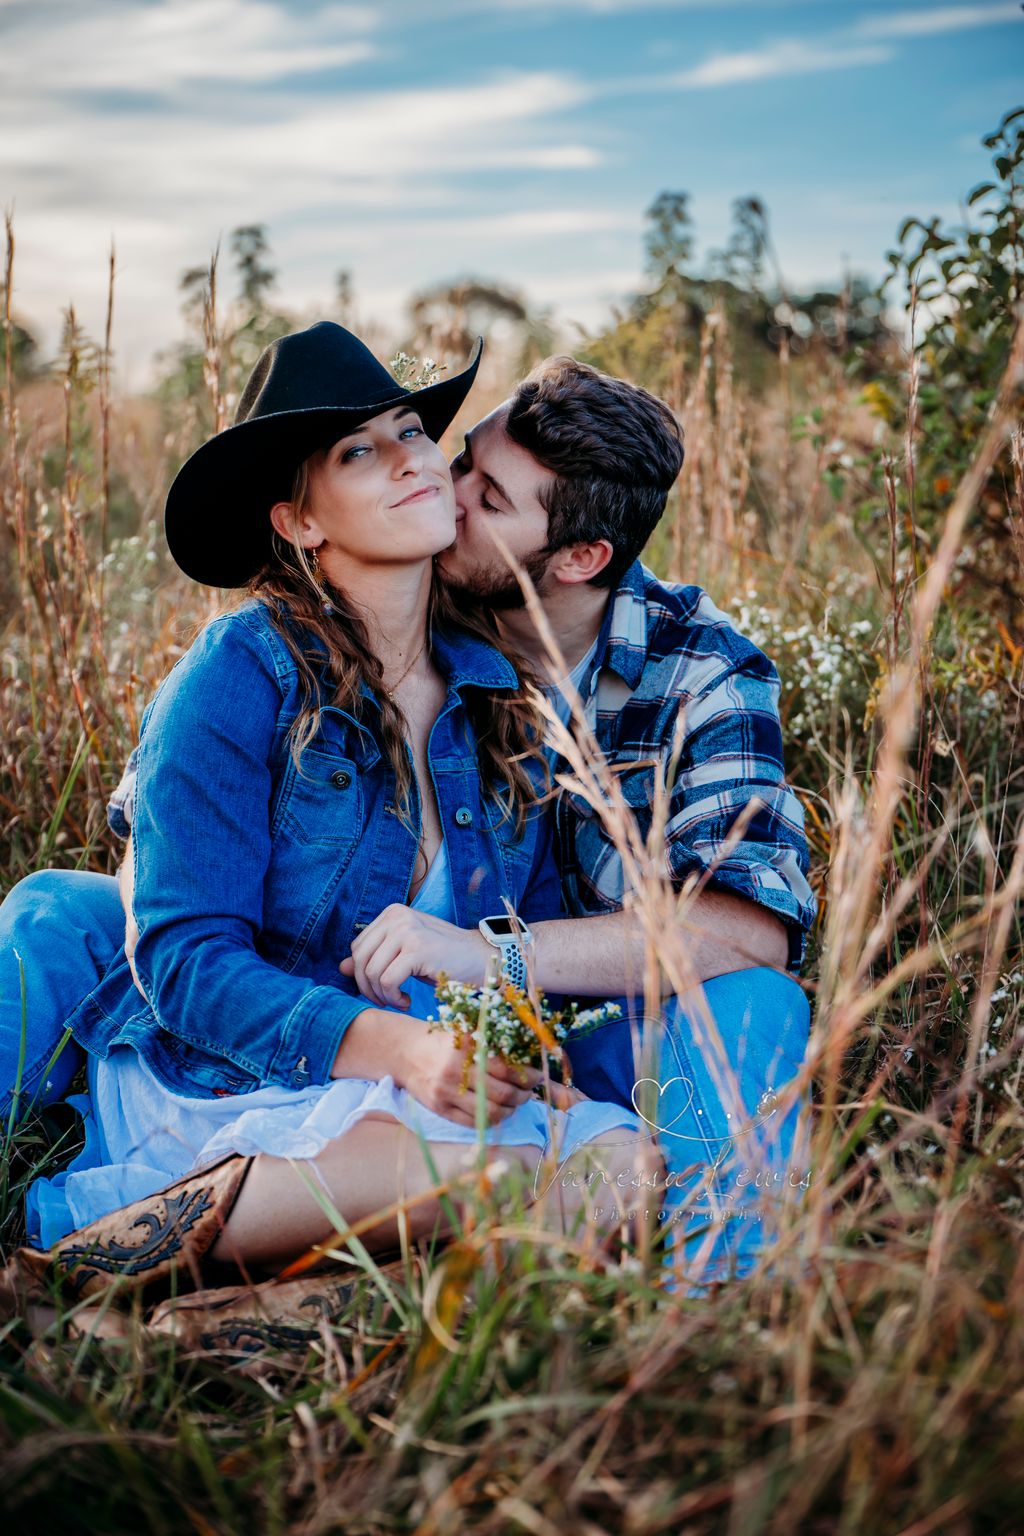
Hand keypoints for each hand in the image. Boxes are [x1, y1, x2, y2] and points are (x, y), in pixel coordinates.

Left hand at [340, 904, 491, 1008]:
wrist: (480, 959)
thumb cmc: (443, 959)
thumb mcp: (404, 956)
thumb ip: (375, 958)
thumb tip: (342, 967)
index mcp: (392, 913)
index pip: (358, 947)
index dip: (363, 974)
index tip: (381, 989)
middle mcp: (397, 916)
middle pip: (361, 959)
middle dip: (368, 987)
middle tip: (386, 1000)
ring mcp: (407, 930)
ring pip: (372, 972)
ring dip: (383, 995)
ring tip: (400, 1000)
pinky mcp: (417, 948)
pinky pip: (388, 981)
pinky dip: (394, 997)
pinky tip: (407, 1000)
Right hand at [398, 1016, 590, 1126]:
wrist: (405, 1051)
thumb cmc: (444, 1041)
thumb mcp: (469, 1034)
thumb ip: (496, 1046)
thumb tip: (533, 1062)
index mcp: (469, 1048)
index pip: (509, 1069)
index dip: (530, 1076)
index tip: (538, 1076)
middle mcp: (457, 1070)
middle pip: (504, 1094)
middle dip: (524, 1096)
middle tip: (529, 1092)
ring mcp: (447, 1092)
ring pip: (491, 1113)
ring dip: (510, 1111)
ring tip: (514, 1102)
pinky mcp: (440, 1108)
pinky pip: (474, 1123)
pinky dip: (491, 1120)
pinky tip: (497, 1110)